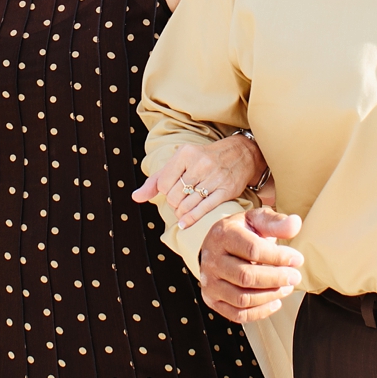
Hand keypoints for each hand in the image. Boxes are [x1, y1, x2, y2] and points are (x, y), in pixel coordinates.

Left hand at [134, 134, 267, 226]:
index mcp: (185, 153)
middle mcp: (200, 164)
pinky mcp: (226, 190)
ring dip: (181, 213)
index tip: (172, 191)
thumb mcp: (180, 161)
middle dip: (174, 204)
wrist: (241, 154)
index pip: (163, 183)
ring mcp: (214, 177)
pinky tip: (184, 224)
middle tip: (179, 203)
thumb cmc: (204, 159)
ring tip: (182, 212)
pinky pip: (204, 209)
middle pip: (175, 196)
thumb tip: (136, 197)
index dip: (165, 192)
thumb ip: (156, 180)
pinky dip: (191, 219)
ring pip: (187, 204)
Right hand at [199, 208, 304, 321]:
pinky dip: (260, 311)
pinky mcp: (212, 300)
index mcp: (223, 235)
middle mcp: (212, 261)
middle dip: (277, 278)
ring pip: (243, 298)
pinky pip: (238, 314)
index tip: (297, 259)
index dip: (279, 257)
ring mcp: (210, 283)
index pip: (252, 250)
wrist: (217, 247)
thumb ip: (276, 222)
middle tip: (295, 276)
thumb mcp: (257, 220)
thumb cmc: (241, 233)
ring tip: (286, 287)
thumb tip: (295, 224)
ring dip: (270, 295)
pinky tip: (275, 301)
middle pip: (247, 277)